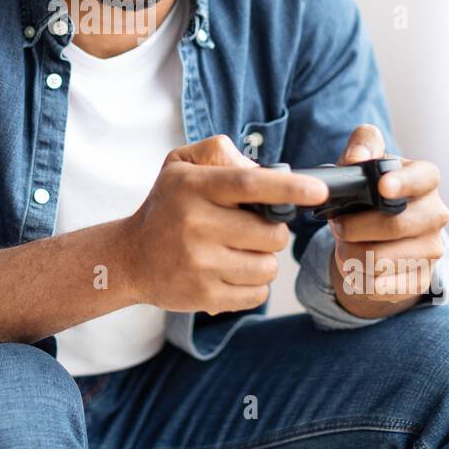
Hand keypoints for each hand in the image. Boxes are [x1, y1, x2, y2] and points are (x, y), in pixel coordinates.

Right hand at [123, 134, 329, 315]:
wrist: (129, 258)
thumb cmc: (166, 206)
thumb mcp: (180, 163)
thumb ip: (219, 153)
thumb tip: (261, 170)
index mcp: (194, 188)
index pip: (250, 185)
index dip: (289, 187)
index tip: (318, 190)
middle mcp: (196, 225)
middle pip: (271, 233)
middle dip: (275, 231)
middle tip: (254, 227)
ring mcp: (200, 264)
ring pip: (268, 267)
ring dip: (265, 259)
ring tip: (241, 250)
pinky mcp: (204, 296)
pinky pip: (257, 294)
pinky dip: (254, 284)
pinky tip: (233, 272)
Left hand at [327, 125, 448, 313]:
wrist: (379, 233)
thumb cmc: (369, 189)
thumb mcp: (364, 161)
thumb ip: (362, 145)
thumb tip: (356, 157)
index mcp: (425, 179)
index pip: (422, 178)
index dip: (402, 183)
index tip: (381, 187)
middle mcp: (436, 214)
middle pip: (394, 225)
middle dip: (354, 227)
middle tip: (336, 225)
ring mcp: (432, 249)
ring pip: (381, 260)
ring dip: (349, 254)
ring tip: (344, 245)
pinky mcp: (420, 279)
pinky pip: (381, 286)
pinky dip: (358, 278)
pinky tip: (356, 267)